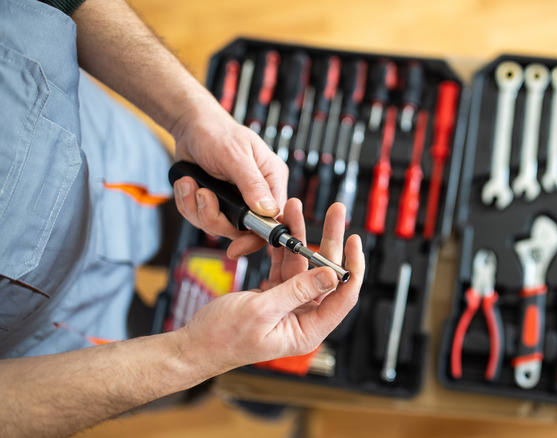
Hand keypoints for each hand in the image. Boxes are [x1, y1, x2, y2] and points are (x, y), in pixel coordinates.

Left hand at [171, 100, 287, 256]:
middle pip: (242, 230)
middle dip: (215, 217)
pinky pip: (201, 218)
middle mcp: (256, 195)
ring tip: (190, 185)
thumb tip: (269, 210)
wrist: (191, 126)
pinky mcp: (215, 203)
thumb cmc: (217, 133)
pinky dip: (188, 204)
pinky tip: (186, 184)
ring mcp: (234, 201)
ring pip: (218, 226)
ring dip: (197, 209)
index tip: (238, 246)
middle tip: (204, 196)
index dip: (257, 237)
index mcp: (271, 181)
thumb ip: (252, 184)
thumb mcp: (236, 155)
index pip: (274, 220)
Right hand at [178, 200, 362, 373]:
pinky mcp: (275, 296)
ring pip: (305, 265)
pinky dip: (283, 247)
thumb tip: (332, 275)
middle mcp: (303, 318)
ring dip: (301, 237)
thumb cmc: (222, 338)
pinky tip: (283, 227)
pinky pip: (285, 266)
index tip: (353, 239)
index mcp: (307, 330)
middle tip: (335, 213)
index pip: (343, 296)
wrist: (194, 344)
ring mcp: (290, 305)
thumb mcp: (262, 311)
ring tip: (297, 209)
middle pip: (327, 274)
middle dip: (330, 241)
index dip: (352, 266)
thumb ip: (297, 292)